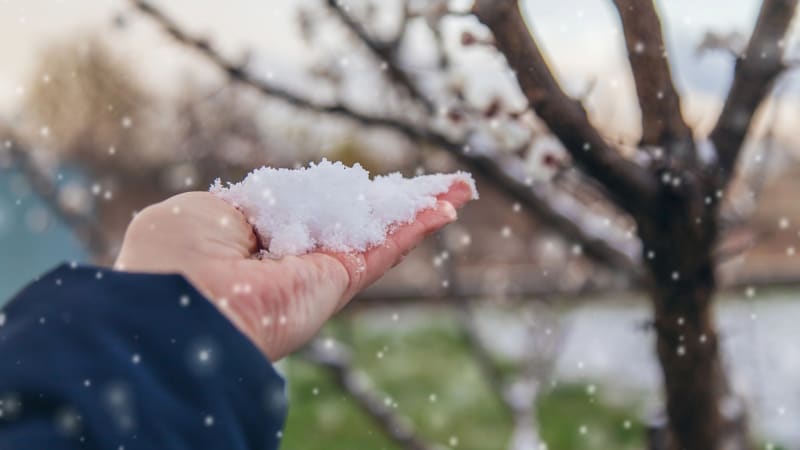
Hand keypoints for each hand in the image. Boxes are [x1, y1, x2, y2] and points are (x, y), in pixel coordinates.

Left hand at [115, 183, 471, 359]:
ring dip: (419, 210)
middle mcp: (293, 259)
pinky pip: (386, 247)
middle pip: (355, 221)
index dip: (339, 193)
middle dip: (392, 203)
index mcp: (256, 241)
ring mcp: (319, 272)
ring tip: (456, 190)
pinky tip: (448, 205)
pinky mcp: (339, 281)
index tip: (358, 182)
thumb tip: (286, 203)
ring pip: (381, 233)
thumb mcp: (207, 211)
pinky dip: (418, 225)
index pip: (309, 210)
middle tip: (429, 186)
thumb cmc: (177, 255)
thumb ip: (254, 202)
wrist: (182, 304)